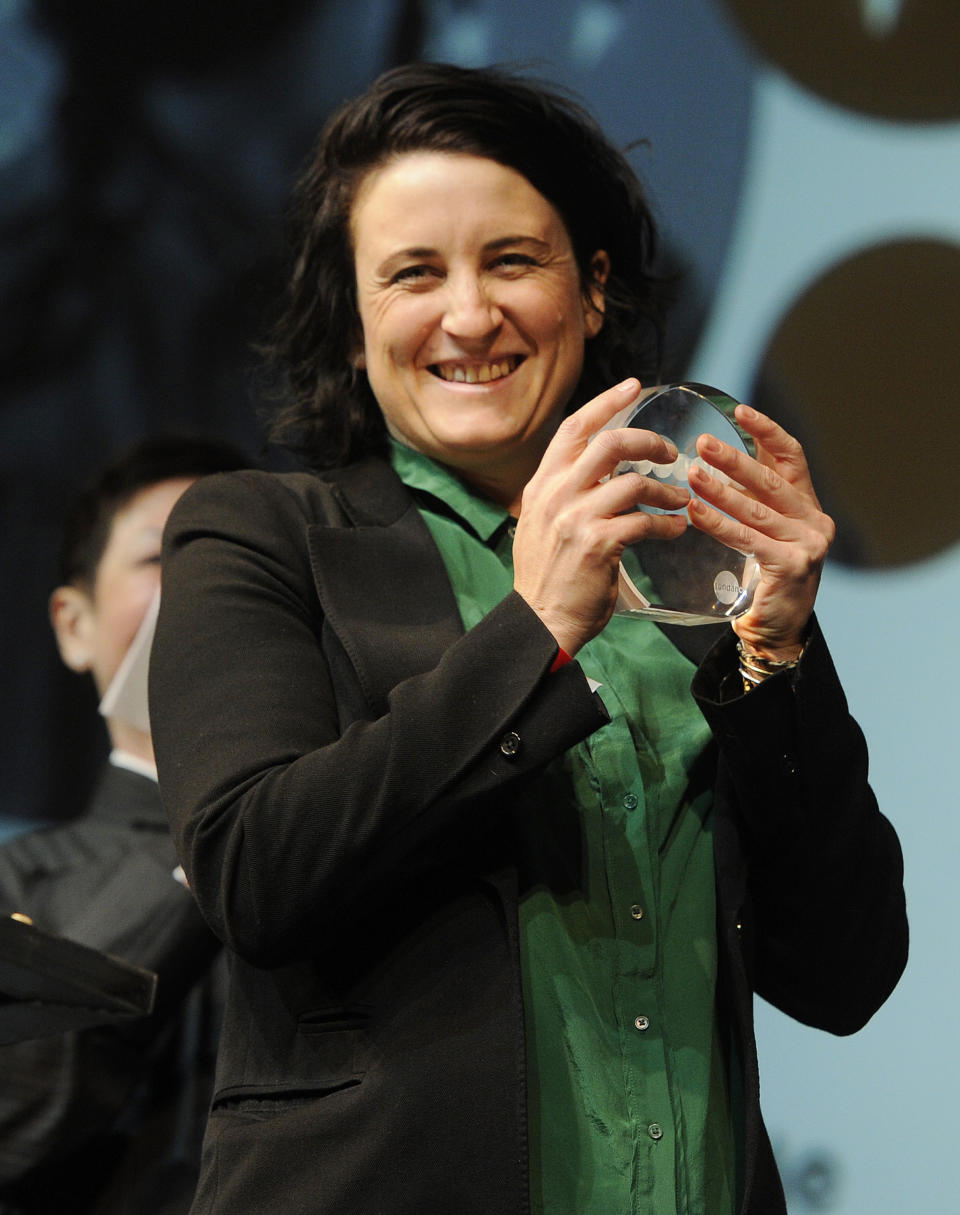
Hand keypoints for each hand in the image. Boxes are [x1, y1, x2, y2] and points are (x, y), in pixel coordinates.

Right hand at [513, 379, 691, 654]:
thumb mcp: (541, 525)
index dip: (607, 402)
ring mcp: (576, 518)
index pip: (575, 428)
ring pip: (635, 482)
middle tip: (671, 452)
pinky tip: (676, 530)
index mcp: (542, 485)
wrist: (540, 621)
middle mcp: (556, 495)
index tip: (635, 386)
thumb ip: (563, 494)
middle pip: (611, 443)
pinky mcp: (599, 545)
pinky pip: (645, 522)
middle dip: (650, 441)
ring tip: (680, 501)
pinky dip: (668, 525)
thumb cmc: (547, 577)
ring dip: (667, 490)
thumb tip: (597, 472)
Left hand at [686, 404, 834, 659]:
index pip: (791, 456)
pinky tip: (695, 513)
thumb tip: (720, 454)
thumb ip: (753, 496)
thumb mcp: (764, 529)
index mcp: (807, 504)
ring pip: (757, 510)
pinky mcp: (793, 565)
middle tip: (700, 443)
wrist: (777, 631)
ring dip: (720, 491)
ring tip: (690, 476)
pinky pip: (749, 539)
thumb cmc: (763, 576)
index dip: (767, 431)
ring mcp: (808, 543)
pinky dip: (719, 524)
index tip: (739, 411)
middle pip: (771, 480)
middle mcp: (814, 520)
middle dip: (734, 459)